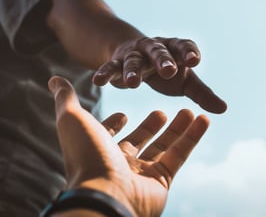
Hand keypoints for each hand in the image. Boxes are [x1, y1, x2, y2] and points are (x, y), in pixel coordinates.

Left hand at [48, 76, 209, 216]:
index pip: (108, 135)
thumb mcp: (73, 119)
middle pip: (140, 140)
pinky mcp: (161, 181)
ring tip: (189, 110)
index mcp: (99, 149)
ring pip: (164, 147)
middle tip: (161, 111)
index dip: (115, 124)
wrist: (105, 194)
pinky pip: (180, 155)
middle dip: (151, 125)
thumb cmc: (87, 155)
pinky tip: (202, 119)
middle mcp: (119, 163)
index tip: (124, 114)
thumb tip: (54, 79)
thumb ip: (66, 98)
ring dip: (178, 128)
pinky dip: (192, 137)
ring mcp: (141, 173)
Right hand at [92, 36, 226, 113]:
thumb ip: (202, 94)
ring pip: (133, 60)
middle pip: (159, 52)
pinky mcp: (117, 62)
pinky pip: (110, 67)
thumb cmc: (166, 70)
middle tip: (169, 70)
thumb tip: (224, 109)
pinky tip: (98, 81)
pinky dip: (105, 73)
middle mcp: (155, 49)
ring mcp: (135, 54)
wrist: (136, 55)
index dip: (189, 52)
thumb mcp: (185, 81)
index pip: (184, 47)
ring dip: (133, 70)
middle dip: (163, 60)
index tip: (194, 61)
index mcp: (175, 50)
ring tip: (133, 84)